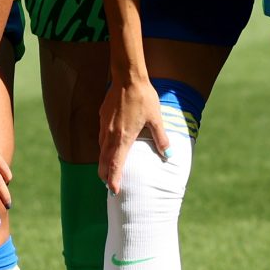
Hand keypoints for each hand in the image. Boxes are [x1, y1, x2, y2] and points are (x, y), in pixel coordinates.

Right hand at [97, 78, 171, 192]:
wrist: (128, 78)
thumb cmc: (143, 97)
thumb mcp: (156, 119)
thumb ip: (161, 138)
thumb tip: (169, 154)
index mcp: (124, 137)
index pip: (116, 164)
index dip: (114, 179)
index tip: (114, 191)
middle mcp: (110, 135)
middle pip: (104, 161)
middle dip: (105, 175)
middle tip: (109, 186)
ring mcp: (104, 126)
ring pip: (101, 150)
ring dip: (104, 162)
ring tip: (108, 171)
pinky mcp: (102, 118)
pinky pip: (101, 138)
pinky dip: (103, 148)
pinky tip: (108, 148)